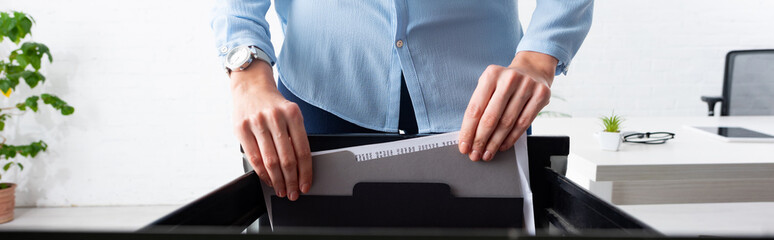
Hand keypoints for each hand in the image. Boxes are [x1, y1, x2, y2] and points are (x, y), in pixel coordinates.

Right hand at [230, 61, 311, 200]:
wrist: (251, 87)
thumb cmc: (273, 105)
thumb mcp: (290, 114)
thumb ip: (295, 136)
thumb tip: (300, 169)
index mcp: (293, 114)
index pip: (303, 150)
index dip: (306, 172)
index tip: (306, 185)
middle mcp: (275, 117)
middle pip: (287, 159)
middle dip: (292, 181)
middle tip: (293, 193)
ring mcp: (257, 122)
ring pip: (270, 161)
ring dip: (277, 181)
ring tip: (281, 190)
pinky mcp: (241, 128)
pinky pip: (253, 157)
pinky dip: (262, 173)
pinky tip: (268, 179)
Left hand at [458, 51, 556, 160]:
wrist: (532, 70)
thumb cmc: (505, 83)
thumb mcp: (489, 85)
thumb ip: (480, 106)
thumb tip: (469, 136)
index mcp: (491, 74)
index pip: (475, 108)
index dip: (468, 130)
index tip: (464, 145)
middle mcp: (509, 78)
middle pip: (491, 117)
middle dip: (480, 140)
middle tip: (474, 154)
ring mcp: (527, 86)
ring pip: (507, 123)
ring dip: (495, 143)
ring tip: (487, 153)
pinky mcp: (541, 95)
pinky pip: (524, 123)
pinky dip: (511, 138)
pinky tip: (502, 146)